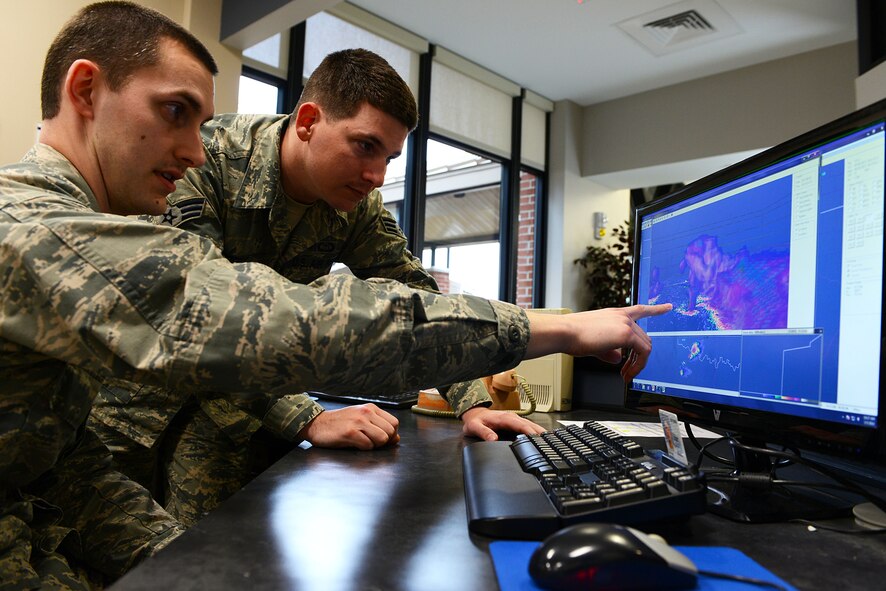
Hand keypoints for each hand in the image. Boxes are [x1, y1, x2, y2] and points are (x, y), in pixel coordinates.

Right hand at [298, 404, 399, 449]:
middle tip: (371, 442)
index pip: (394, 423)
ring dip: (374, 445)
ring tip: (363, 443)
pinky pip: (368, 445)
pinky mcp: (350, 432)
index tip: (382, 440)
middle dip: (384, 442)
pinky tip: (354, 444)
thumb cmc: (339, 423)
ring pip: (382, 439)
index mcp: (371, 408)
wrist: (317, 424)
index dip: (392, 435)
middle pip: (390, 432)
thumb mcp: (361, 420)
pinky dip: (363, 448)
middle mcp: (366, 412)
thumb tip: (396, 438)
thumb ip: (379, 426)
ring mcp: (358, 421)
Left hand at [459, 406, 546, 441]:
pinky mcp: (515, 422)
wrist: (474, 414)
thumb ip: (483, 432)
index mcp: (503, 418)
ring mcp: (514, 419)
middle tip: (549, 440)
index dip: (528, 430)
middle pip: (528, 424)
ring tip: (549, 439)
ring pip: (530, 424)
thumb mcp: (474, 427)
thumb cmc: (475, 421)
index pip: (518, 424)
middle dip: (538, 431)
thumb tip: (492, 439)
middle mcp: (510, 417)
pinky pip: (527, 426)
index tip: (536, 437)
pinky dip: (535, 430)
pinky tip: (541, 436)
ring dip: (539, 430)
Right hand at [525, 303, 671, 381]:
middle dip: (638, 357)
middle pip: (644, 338)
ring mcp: (626, 323)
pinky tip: (627, 373)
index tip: (668, 307)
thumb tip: (618, 358)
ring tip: (625, 375)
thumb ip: (609, 350)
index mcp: (614, 314)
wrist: (564, 332)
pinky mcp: (626, 333)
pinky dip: (638, 366)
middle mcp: (622, 316)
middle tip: (626, 371)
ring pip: (646, 346)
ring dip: (638, 364)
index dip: (656, 309)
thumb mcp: (594, 343)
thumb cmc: (572, 336)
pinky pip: (643, 353)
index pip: (640, 310)